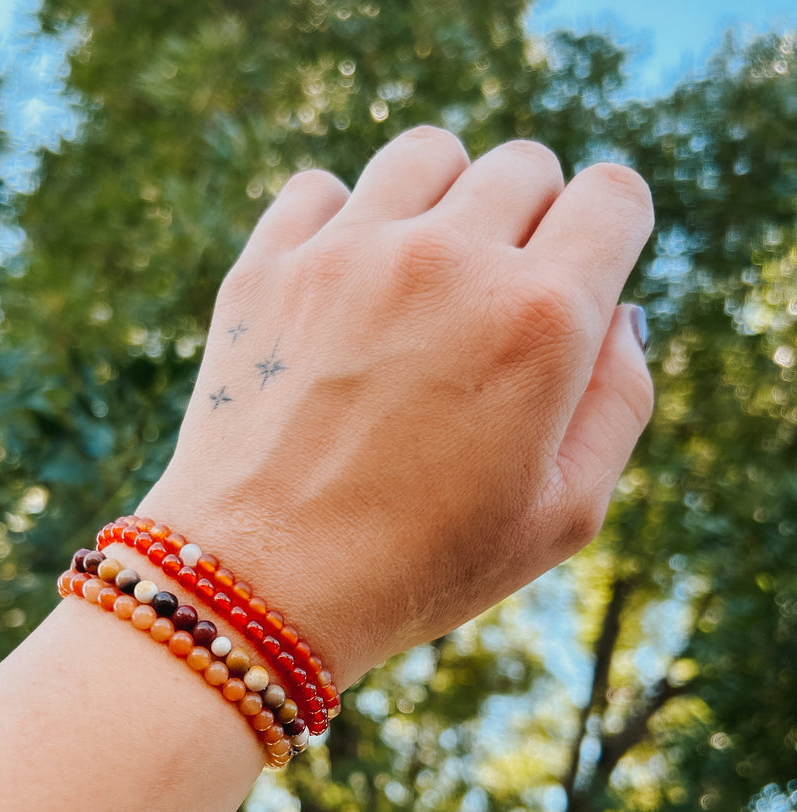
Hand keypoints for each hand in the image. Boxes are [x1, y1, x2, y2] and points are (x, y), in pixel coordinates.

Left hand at [138, 126, 653, 687]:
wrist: (262, 585)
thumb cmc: (420, 565)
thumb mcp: (565, 514)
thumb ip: (620, 400)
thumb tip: (621, 312)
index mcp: (540, 320)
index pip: (614, 197)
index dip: (609, 234)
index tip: (580, 274)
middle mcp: (447, 261)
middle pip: (523, 165)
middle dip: (530, 221)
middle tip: (496, 301)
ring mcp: (347, 254)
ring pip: (426, 155)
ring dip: (442, 201)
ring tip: (422, 277)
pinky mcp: (266, 267)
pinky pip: (321, 188)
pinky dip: (343, 219)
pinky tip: (342, 285)